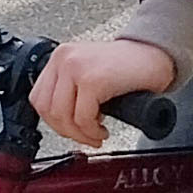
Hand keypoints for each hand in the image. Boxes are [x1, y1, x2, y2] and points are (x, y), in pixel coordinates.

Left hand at [32, 36, 177, 147]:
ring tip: (95, 135)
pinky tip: (103, 130)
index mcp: (60, 57)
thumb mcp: (88, 71)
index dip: (53, 121)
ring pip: (63, 117)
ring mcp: (77, 68)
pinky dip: (92, 132)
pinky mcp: (93, 80)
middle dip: (67, 132)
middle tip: (85, 137)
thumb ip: (69, 89)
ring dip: (80, 134)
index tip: (70, 129)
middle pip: (47, 110)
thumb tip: (59, 121)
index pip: (38, 98)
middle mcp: (64, 59)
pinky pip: (83, 118)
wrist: (154, 55)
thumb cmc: (127, 66)